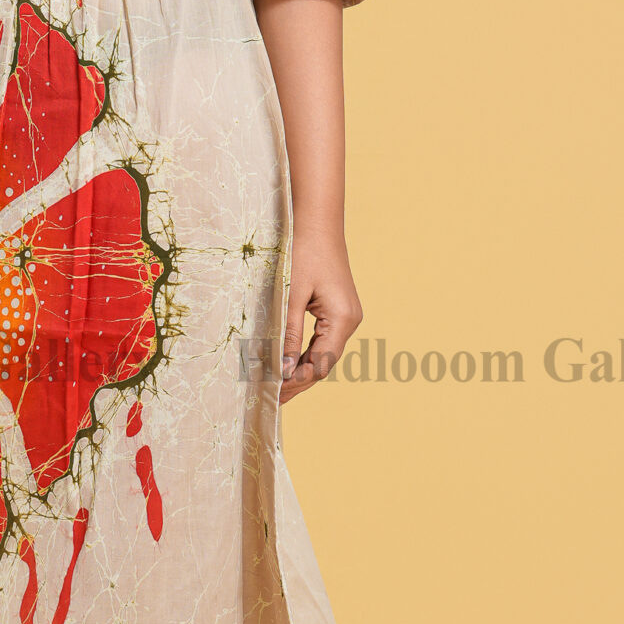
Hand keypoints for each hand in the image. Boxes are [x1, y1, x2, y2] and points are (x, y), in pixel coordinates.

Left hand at [280, 225, 360, 405]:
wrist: (318, 224)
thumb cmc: (304, 253)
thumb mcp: (291, 295)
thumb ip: (288, 332)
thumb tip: (283, 368)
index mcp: (343, 319)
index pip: (321, 363)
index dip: (298, 380)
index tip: (274, 391)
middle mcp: (350, 321)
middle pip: (324, 362)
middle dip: (298, 381)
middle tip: (273, 398)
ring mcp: (346, 317)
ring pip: (322, 354)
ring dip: (301, 370)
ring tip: (277, 388)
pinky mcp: (338, 312)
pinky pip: (322, 341)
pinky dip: (304, 354)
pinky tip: (288, 365)